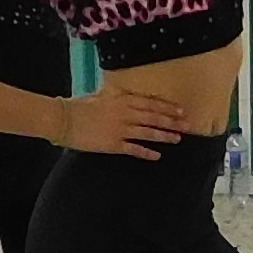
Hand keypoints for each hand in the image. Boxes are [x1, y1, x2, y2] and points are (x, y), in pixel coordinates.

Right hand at [58, 86, 185, 158]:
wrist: (64, 119)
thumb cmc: (79, 106)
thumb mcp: (101, 96)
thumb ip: (116, 97)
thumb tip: (127, 96)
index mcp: (121, 100)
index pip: (150, 103)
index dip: (167, 107)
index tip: (181, 110)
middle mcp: (124, 113)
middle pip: (154, 117)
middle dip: (172, 121)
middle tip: (188, 125)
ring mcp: (120, 129)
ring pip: (148, 132)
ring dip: (164, 136)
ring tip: (177, 139)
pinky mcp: (113, 144)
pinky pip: (134, 148)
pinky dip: (146, 152)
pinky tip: (157, 156)